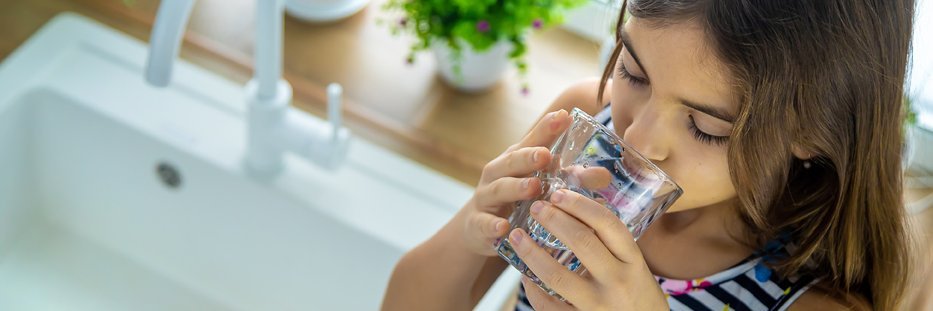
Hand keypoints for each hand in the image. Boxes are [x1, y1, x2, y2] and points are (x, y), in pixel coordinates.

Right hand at [459, 109, 571, 255]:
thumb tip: (605, 175)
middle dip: (528, 157)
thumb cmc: (518, 198)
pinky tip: (503, 228)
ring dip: (515, 187)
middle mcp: (499, 173)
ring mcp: (486, 198)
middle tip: (546, 155)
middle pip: (512, 161)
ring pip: (499, 189)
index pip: (532, 140)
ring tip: (533, 187)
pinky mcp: (478, 224)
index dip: (547, 128)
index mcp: (516, 159)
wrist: (481, 227)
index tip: (564, 117)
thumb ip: (571, 178)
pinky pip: (484, 223)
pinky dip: (492, 225)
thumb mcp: (542, 184)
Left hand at [508, 189, 668, 309]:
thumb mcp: (636, 268)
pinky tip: (524, 274)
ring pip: (557, 276)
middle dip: (553, 220)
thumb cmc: (638, 297)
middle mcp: (618, 281)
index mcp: (633, 262)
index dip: (580, 205)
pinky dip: (532, 288)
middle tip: (536, 207)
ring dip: (531, 253)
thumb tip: (576, 212)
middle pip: (582, 243)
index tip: (559, 193)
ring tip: (517, 236)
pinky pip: (549, 306)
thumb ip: (612, 246)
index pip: (608, 224)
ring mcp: (598, 305)